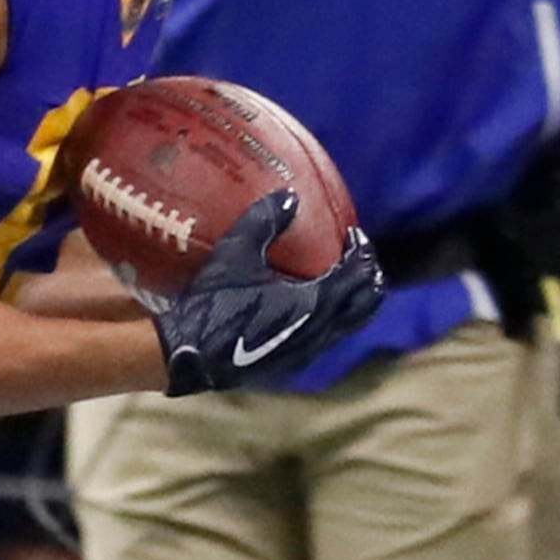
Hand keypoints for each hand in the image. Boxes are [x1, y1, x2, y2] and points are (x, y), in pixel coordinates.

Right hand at [149, 193, 384, 395]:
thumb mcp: (234, 254)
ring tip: (337, 283)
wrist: (190, 356)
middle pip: (367, 304)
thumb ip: (264, 222)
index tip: (354, 234)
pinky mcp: (291, 363)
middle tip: (356, 259)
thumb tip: (288, 196)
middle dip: (368, 278)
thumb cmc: (213, 304)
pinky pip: (326, 338)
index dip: (362, 251)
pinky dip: (331, 319)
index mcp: (317, 302)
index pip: (359, 273)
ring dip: (351, 301)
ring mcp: (308, 350)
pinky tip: (306, 309)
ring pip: (348, 325)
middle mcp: (321, 329)